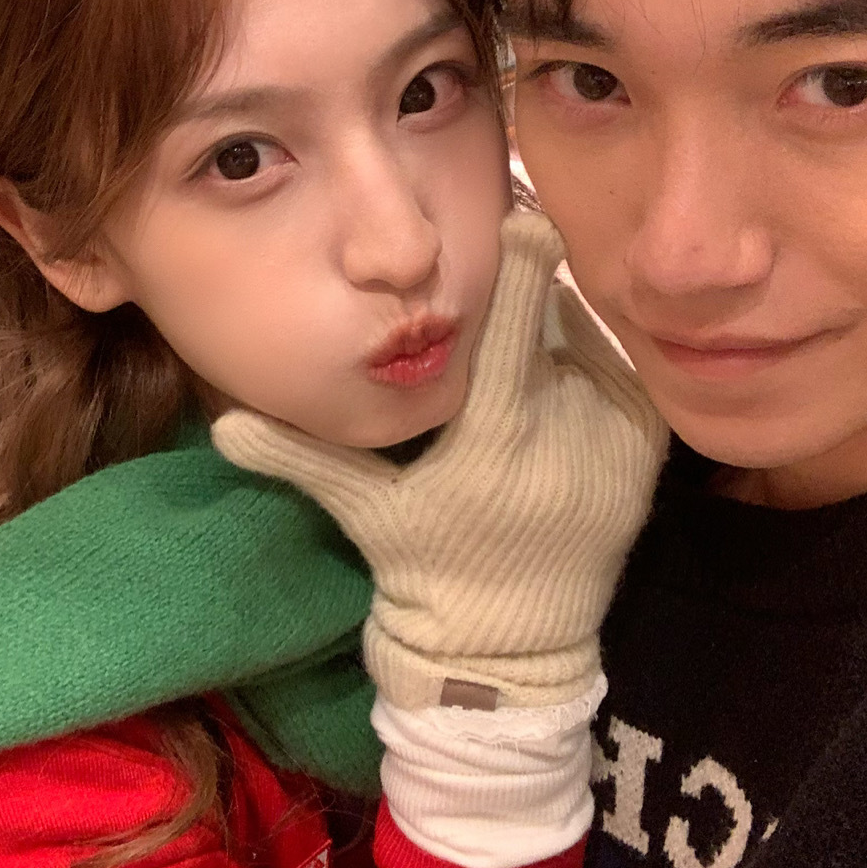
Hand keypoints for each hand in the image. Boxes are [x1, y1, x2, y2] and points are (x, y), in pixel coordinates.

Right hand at [213, 203, 664, 709]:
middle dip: (524, 296)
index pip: (512, 333)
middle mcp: (563, 439)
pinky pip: (619, 374)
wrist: (509, 652)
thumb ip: (299, 456)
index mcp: (493, 442)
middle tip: (505, 269)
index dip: (520, 267)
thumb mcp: (364, 510)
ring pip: (584, 344)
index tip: (526, 215)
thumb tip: (222, 425)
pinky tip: (558, 373)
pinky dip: (590, 362)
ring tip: (523, 340)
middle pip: (548, 325)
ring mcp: (612, 448)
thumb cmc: (425, 570)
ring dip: (556, 330)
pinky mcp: (644, 455)